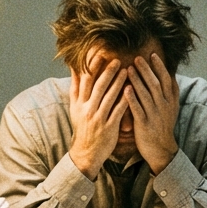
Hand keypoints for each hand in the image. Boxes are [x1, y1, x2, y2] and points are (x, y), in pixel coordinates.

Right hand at [69, 57, 127, 179]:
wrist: (85, 153)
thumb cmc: (82, 128)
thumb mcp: (75, 108)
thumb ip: (75, 88)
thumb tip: (74, 68)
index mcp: (79, 103)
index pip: (85, 81)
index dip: (92, 67)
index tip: (100, 54)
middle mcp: (87, 109)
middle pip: (97, 86)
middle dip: (107, 72)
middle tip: (117, 59)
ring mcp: (98, 118)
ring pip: (109, 97)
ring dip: (118, 83)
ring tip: (127, 71)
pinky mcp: (109, 127)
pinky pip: (118, 111)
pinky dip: (125, 100)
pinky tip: (132, 91)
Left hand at [125, 53, 179, 174]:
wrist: (161, 149)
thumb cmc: (163, 125)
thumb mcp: (172, 107)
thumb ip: (171, 91)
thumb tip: (172, 72)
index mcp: (170, 100)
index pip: (166, 79)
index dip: (159, 66)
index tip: (152, 54)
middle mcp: (163, 106)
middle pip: (155, 84)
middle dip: (146, 70)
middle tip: (137, 58)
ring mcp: (154, 115)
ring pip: (146, 94)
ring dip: (137, 81)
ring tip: (129, 69)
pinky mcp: (144, 124)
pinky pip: (138, 109)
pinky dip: (132, 99)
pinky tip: (125, 89)